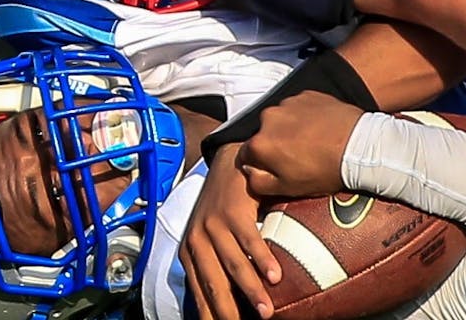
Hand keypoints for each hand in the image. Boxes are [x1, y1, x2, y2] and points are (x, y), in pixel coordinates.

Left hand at [179, 144, 281, 319]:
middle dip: (229, 311)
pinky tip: (275, 276)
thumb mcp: (212, 235)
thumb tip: (231, 297)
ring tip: (266, 311)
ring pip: (234, 265)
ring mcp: (214, 225)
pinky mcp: (233, 211)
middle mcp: (197, 240)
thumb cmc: (225, 204)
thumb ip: (216, 262)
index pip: (199, 292)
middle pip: (214, 284)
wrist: (229, 161)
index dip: (210, 314)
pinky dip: (262, 260)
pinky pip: (250, 241)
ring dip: (251, 290)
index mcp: (189, 252)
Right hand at [239, 91, 363, 198]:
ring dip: (290, 129)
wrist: (360, 146)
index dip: (261, 164)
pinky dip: (305, 117)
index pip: (246, 155)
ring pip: (281, 120)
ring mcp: (288, 103)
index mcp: (259, 144)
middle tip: (297, 156)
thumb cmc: (325, 170)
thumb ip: (258, 181)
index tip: (276, 168)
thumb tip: (249, 171)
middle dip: (275, 145)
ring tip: (312, 143)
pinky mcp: (307, 95)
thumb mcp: (287, 188)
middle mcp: (268, 118)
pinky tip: (319, 129)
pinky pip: (298, 107)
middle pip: (264, 134)